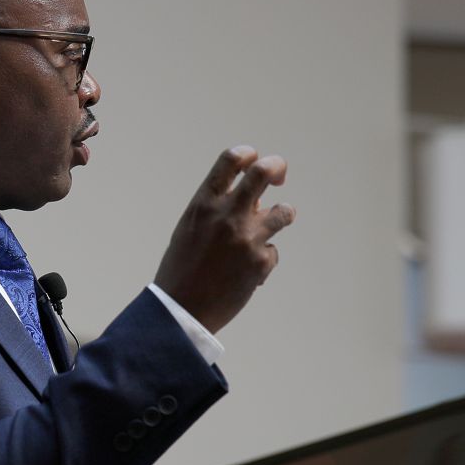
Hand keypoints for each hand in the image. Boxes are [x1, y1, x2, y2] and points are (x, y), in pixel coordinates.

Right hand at [154, 146, 294, 333]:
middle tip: (279, 176)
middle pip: (264, 171)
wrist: (180, 310)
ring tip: (277, 221)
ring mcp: (247, 238)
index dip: (248, 154)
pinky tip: (246, 272)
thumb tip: (253, 200)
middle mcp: (227, 215)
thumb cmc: (181, 269)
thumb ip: (217, 210)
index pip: (232, 159)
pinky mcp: (260, 262)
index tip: (253, 162)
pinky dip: (263, 259)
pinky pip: (272, 251)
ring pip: (285, 211)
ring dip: (283, 214)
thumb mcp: (191, 229)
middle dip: (276, 167)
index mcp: (204, 204)